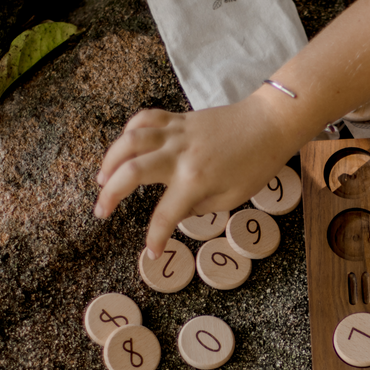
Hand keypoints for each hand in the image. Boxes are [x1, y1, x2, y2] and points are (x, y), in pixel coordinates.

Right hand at [94, 94, 301, 257]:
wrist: (269, 124)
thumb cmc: (256, 164)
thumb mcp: (232, 197)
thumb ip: (200, 206)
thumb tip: (177, 211)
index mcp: (196, 180)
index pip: (165, 214)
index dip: (155, 237)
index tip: (152, 251)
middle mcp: (180, 155)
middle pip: (131, 172)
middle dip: (110, 194)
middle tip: (101, 211)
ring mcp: (177, 133)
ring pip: (130, 141)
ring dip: (109, 160)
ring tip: (101, 179)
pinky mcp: (179, 118)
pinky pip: (145, 119)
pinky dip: (129, 131)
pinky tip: (124, 147)